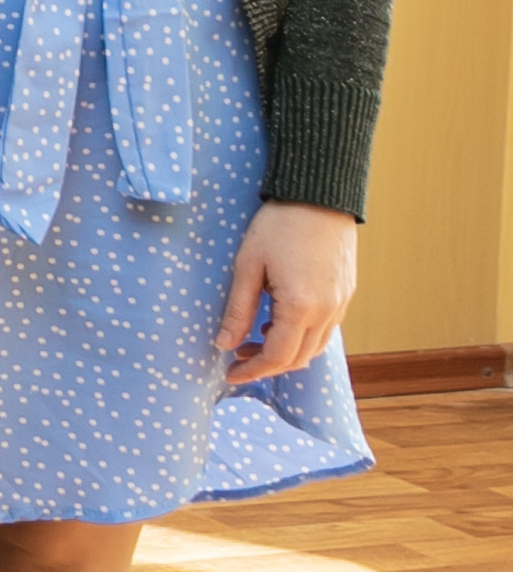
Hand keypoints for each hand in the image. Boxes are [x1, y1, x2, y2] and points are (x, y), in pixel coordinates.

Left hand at [217, 200, 358, 385]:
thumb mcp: (248, 266)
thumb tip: (224, 344)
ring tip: (254, 338)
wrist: (319, 196)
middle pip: (299, 358)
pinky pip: (325, 329)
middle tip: (237, 358)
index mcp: (302, 308)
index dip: (253, 370)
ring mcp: (341, 303)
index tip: (230, 374)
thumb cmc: (278, 226)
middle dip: (267, 364)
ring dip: (286, 351)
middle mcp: (328, 312)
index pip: (278, 356)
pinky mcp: (346, 293)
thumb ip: (238, 309)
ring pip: (315, 346)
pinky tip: (278, 321)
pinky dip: (302, 335)